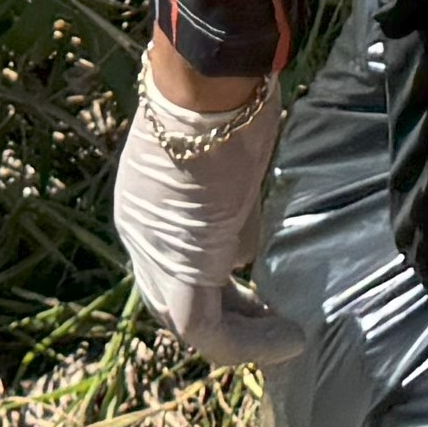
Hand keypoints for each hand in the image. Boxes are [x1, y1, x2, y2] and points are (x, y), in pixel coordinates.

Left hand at [113, 62, 298, 368]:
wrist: (208, 83)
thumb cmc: (224, 100)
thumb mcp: (228, 162)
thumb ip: (231, 210)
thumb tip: (246, 250)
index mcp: (144, 204)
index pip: (172, 263)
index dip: (215, 285)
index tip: (256, 293)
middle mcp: (139, 234)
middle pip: (173, 299)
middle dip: (226, 316)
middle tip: (271, 324)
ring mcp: (153, 252)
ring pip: (188, 322)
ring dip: (241, 336)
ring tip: (285, 338)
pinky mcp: (181, 267)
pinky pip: (208, 331)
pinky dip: (249, 344)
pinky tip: (288, 339)